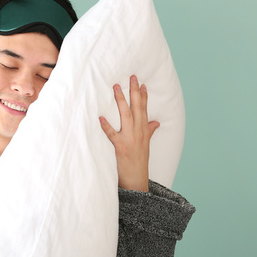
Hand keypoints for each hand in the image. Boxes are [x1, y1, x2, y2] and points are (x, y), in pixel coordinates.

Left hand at [99, 75, 158, 191]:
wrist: (137, 179)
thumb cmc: (139, 161)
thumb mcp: (146, 144)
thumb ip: (150, 131)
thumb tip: (156, 122)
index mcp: (144, 130)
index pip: (144, 109)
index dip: (143, 96)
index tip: (142, 83)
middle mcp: (139, 132)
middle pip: (137, 108)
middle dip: (134, 91)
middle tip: (132, 77)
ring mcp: (130, 138)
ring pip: (126, 115)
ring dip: (121, 101)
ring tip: (116, 87)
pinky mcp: (120, 147)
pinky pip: (112, 134)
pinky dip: (106, 126)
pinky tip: (100, 117)